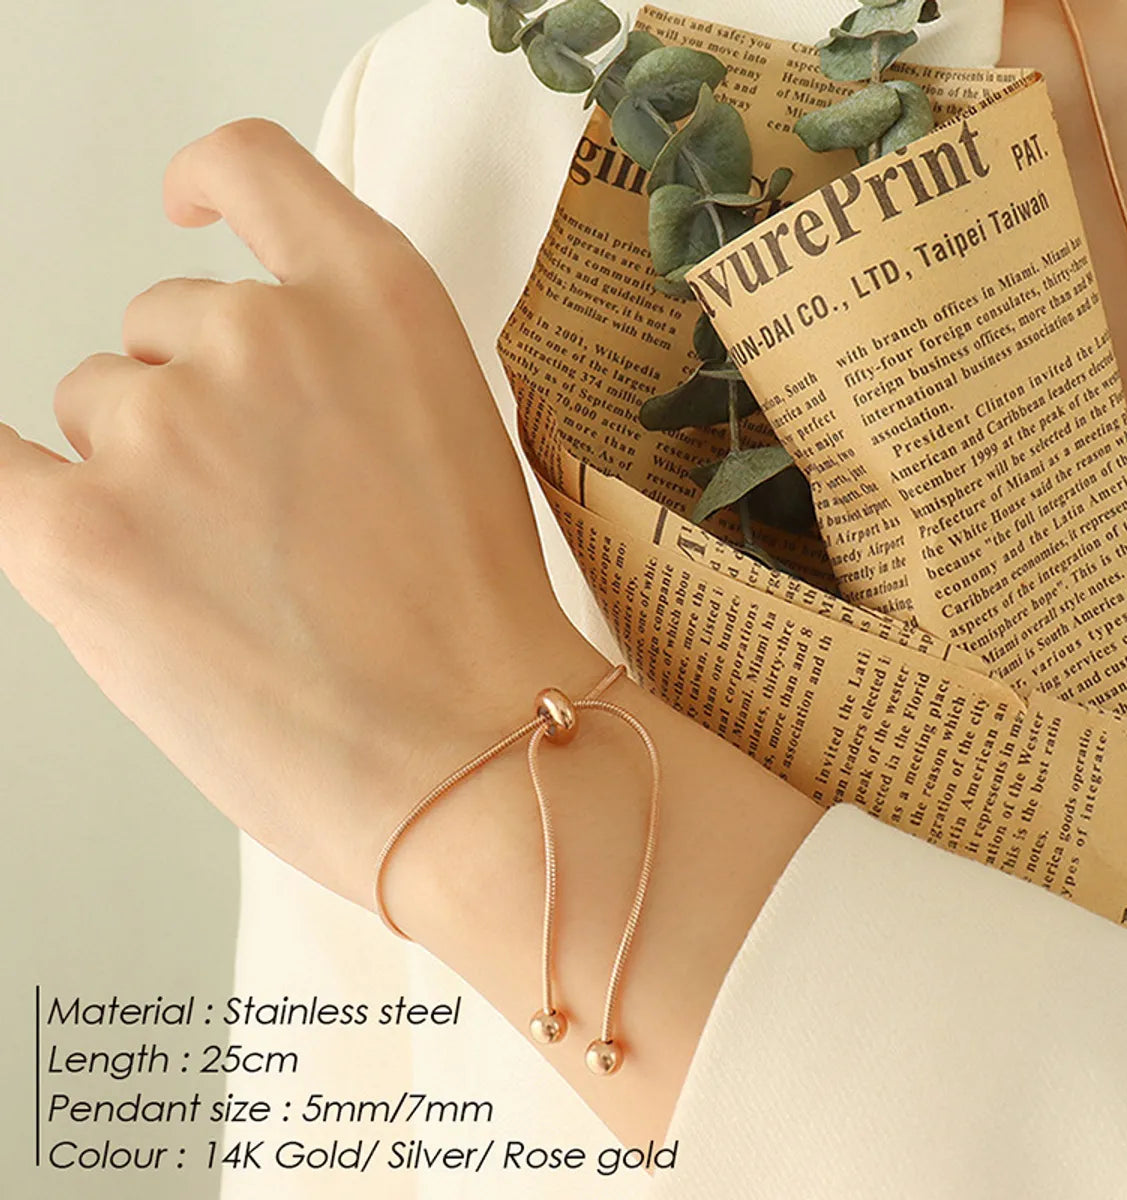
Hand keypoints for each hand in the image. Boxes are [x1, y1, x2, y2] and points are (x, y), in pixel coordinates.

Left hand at [0, 118, 603, 908]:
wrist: (480, 754)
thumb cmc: (479, 626)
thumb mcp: (454, 436)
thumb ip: (350, 370)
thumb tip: (232, 381)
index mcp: (376, 299)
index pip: (257, 168)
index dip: (213, 181)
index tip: (190, 203)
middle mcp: (264, 330)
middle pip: (162, 328)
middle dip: (200, 408)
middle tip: (277, 527)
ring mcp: (168, 425)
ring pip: (100, 411)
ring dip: (144, 477)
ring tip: (242, 589)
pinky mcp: (82, 533)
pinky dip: (10, 476)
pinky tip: (42, 496)